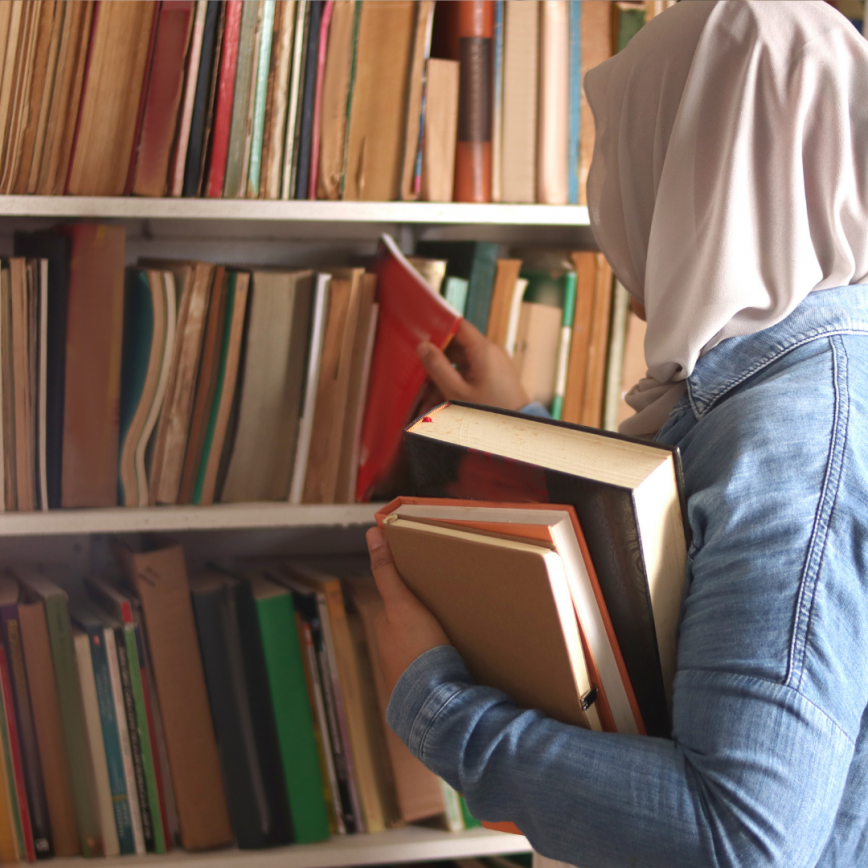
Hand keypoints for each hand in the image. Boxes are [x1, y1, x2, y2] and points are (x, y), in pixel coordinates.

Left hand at [367, 527, 450, 697]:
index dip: (414, 596)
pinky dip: (439, 664)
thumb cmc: (416, 649)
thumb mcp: (402, 603)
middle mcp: (388, 651)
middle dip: (424, 620)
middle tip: (450, 613)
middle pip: (408, 625)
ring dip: (433, 644)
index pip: (398, 604)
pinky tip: (456, 662)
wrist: (432, 702)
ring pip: (419, 648)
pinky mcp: (420, 691)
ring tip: (457, 638)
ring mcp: (402, 673)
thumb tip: (372, 533)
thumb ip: (387, 571)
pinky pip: (430, 669)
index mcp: (383, 629)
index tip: (434, 593)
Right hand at [418, 319, 529, 411]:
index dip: (439, 329)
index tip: (420, 337)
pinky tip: (441, 405)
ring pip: (460, 366)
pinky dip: (455, 387)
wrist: (517, 432)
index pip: (458, 326)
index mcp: (483, 350)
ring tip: (427, 402)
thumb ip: (437, 367)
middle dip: (436, 363)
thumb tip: (423, 346)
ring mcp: (493, 366)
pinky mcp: (494, 378)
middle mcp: (490, 353)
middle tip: (418, 376)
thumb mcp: (457, 392)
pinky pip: (469, 377)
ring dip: (443, 380)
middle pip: (456, 348)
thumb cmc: (489, 412)